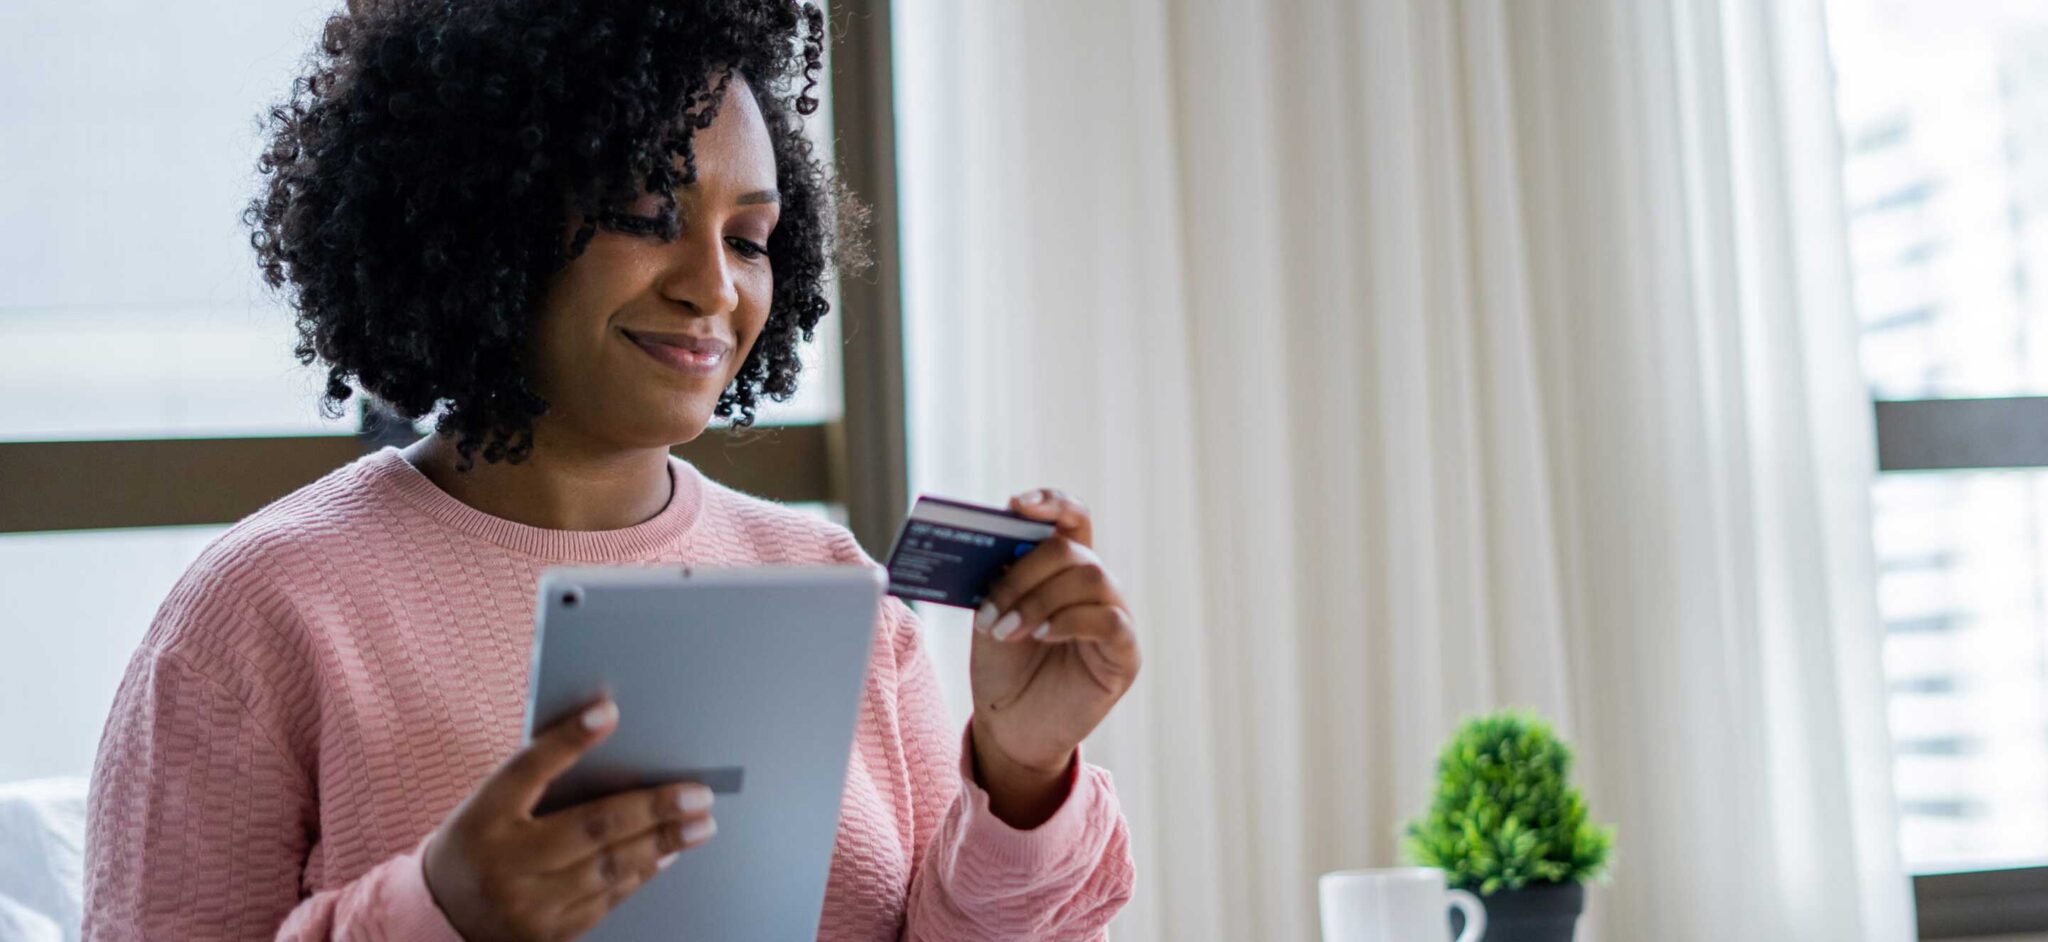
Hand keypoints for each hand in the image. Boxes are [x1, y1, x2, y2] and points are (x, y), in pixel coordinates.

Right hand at [422, 697, 716, 941]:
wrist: (440, 915)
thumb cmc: (477, 842)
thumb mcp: (489, 802)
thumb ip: (538, 772)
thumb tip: (605, 726)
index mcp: (483, 817)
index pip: (528, 768)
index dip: (569, 739)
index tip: (611, 712)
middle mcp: (503, 864)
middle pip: (590, 827)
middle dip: (653, 809)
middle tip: (698, 794)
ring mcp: (526, 906)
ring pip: (608, 869)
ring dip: (661, 844)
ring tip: (698, 825)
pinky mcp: (546, 936)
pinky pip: (605, 901)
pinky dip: (640, 874)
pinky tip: (666, 855)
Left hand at [968, 489, 1140, 825]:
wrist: (1011, 728)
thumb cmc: (1004, 668)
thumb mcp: (992, 613)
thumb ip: (1000, 578)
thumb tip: (996, 544)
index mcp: (1063, 568)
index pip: (1072, 517)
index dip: (1051, 502)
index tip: (1015, 505)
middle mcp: (1095, 585)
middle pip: (1072, 549)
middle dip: (1025, 572)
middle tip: (991, 606)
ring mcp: (1115, 616)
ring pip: (1090, 578)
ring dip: (1039, 600)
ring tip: (1005, 630)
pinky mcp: (1125, 653)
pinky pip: (1109, 620)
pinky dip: (1070, 621)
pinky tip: (1042, 635)